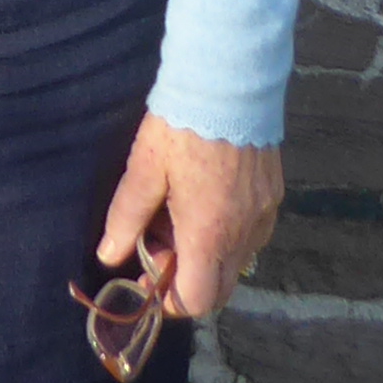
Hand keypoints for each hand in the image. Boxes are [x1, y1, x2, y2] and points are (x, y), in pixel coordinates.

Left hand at [96, 113, 284, 320]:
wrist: (229, 81)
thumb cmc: (181, 126)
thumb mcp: (145, 170)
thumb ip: (127, 218)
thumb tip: (108, 256)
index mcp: (209, 234)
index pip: (197, 300)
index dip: (170, 301)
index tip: (147, 277)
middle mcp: (243, 234)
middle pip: (219, 288)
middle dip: (186, 279)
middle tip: (159, 245)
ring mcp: (263, 214)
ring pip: (236, 260)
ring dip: (206, 254)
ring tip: (177, 215)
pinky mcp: (274, 194)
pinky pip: (251, 233)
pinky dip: (226, 232)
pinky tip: (205, 199)